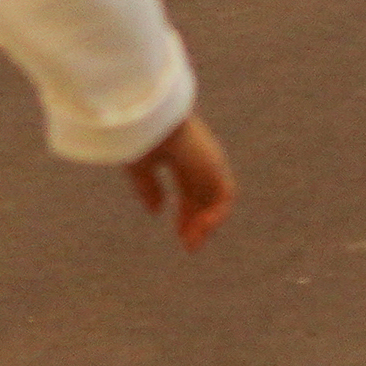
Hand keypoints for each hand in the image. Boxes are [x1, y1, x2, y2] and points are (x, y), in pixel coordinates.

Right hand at [124, 110, 234, 252]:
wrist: (151, 117)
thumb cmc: (140, 135)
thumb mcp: (140, 167)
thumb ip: (147, 188)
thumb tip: (156, 211)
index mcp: (178, 154)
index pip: (189, 189)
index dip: (185, 215)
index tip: (180, 236)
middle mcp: (197, 158)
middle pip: (203, 197)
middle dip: (197, 223)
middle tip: (190, 248)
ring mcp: (209, 161)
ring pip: (216, 198)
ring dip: (208, 223)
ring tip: (193, 244)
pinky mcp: (216, 166)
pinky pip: (226, 196)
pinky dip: (218, 215)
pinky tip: (201, 228)